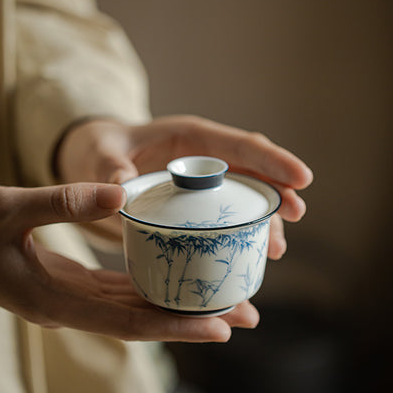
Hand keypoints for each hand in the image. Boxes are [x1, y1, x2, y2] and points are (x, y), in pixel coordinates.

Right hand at [0, 184, 256, 340]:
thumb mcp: (9, 207)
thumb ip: (63, 201)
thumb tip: (121, 192)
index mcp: (55, 300)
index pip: (129, 322)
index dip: (178, 326)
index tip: (225, 325)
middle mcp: (65, 308)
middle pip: (140, 321)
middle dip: (193, 320)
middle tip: (249, 315)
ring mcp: (63, 299)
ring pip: (131, 310)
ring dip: (175, 308)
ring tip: (225, 302)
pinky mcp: (61, 285)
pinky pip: (114, 294)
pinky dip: (147, 291)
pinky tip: (171, 278)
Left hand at [56, 115, 313, 258]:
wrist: (91, 160)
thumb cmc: (98, 149)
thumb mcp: (99, 154)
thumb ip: (110, 169)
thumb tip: (120, 193)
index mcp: (189, 137)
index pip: (239, 145)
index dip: (272, 160)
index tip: (302, 178)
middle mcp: (204, 157)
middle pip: (253, 171)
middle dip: (278, 190)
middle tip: (298, 215)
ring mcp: (203, 180)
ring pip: (245, 196)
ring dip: (264, 220)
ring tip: (276, 250)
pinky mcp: (197, 202)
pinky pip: (227, 214)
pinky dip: (241, 233)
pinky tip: (252, 255)